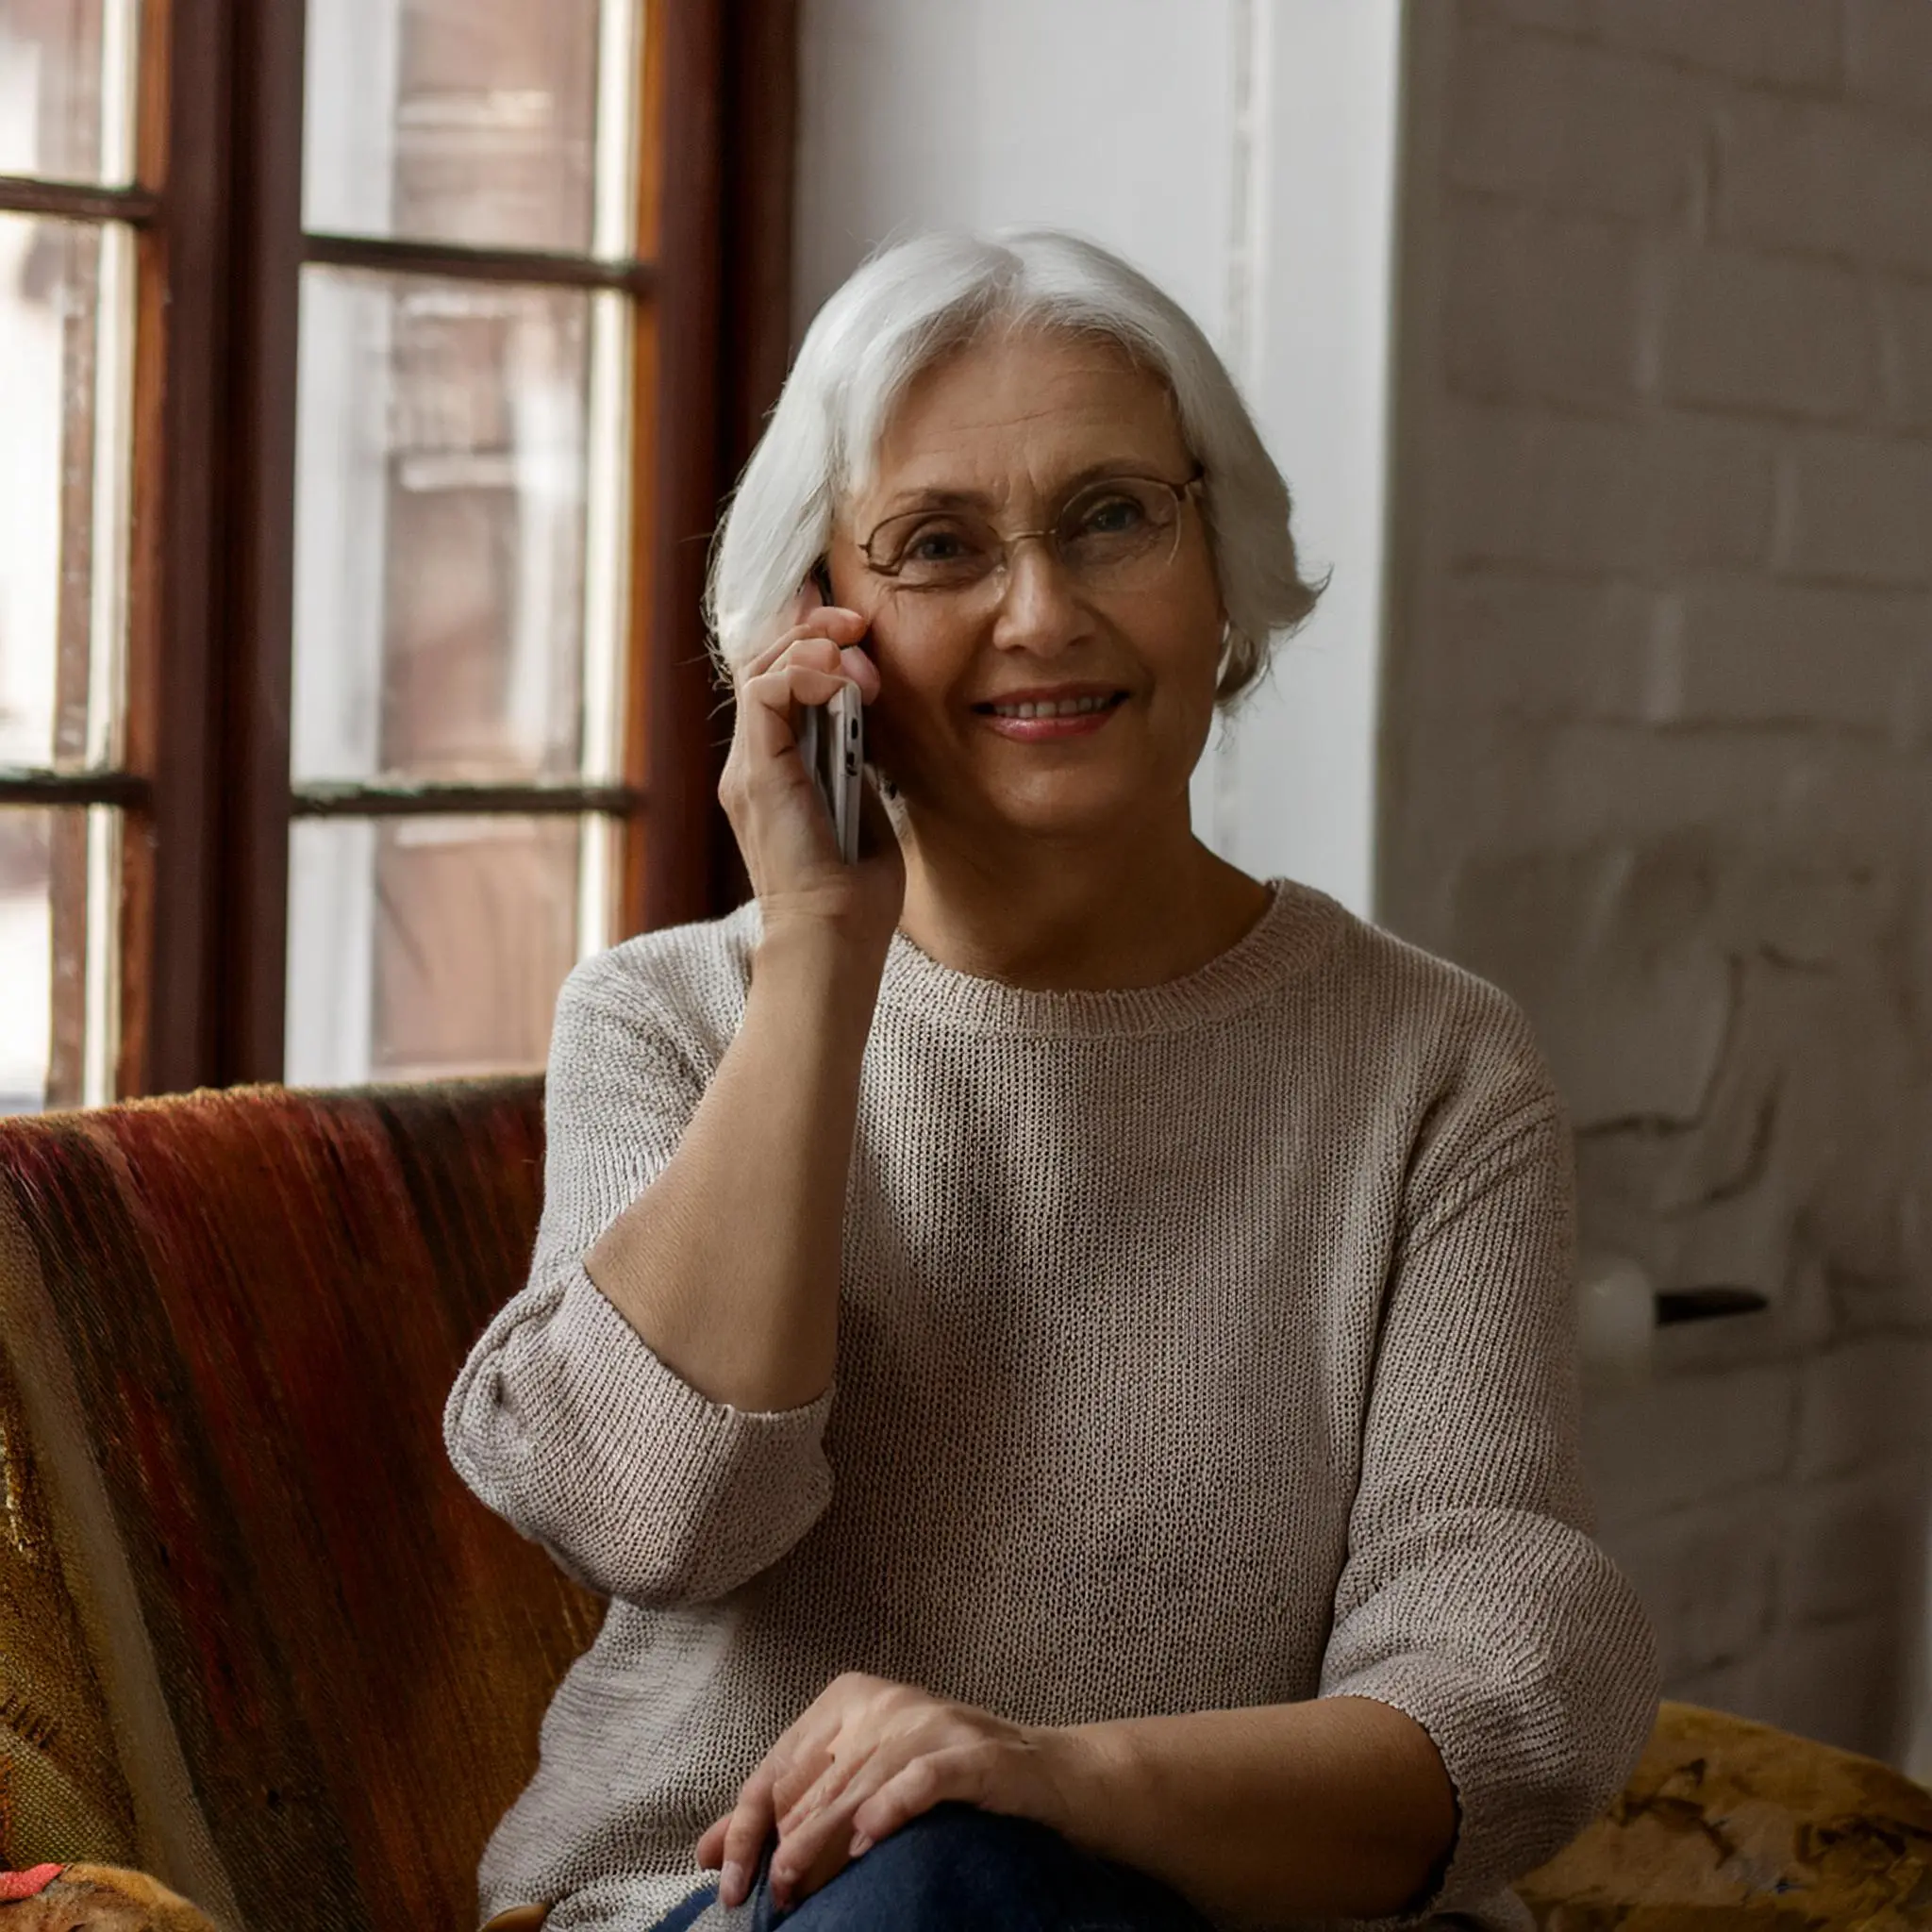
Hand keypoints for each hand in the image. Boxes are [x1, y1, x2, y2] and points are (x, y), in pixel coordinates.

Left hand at [693, 1672, 1084, 1913]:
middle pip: (813, 1782)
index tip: (728, 1884)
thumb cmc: (941, 1785)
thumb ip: (788, 1813)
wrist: (1046, 1777)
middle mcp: (886, 1703)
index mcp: (850, 1699)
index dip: (746, 1826)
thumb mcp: (857, 1789)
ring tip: (798, 1890)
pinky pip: (921, 1778)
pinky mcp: (974, 1754)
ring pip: (857, 1786)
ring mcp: (932, 1723)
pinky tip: (866, 1843)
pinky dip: (890, 1808)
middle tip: (770, 1900)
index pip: (778, 1765)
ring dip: (821, 1843)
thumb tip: (707, 1852)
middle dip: (783, 1847)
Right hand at [717, 588, 905, 958]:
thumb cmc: (855, 893)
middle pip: (762, 662)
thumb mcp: (863, 807)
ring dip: (811, 643)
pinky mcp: (754, 773)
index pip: (776, 682)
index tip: (857, 630)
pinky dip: (802, 670)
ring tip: (853, 653)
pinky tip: (839, 680)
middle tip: (857, 625)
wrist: (833, 936)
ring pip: (758, 667)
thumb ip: (853, 761)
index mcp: (776, 771)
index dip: (808, 640)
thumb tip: (861, 716)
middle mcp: (752, 763)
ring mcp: (747, 767)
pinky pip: (764, 692)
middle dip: (812, 628)